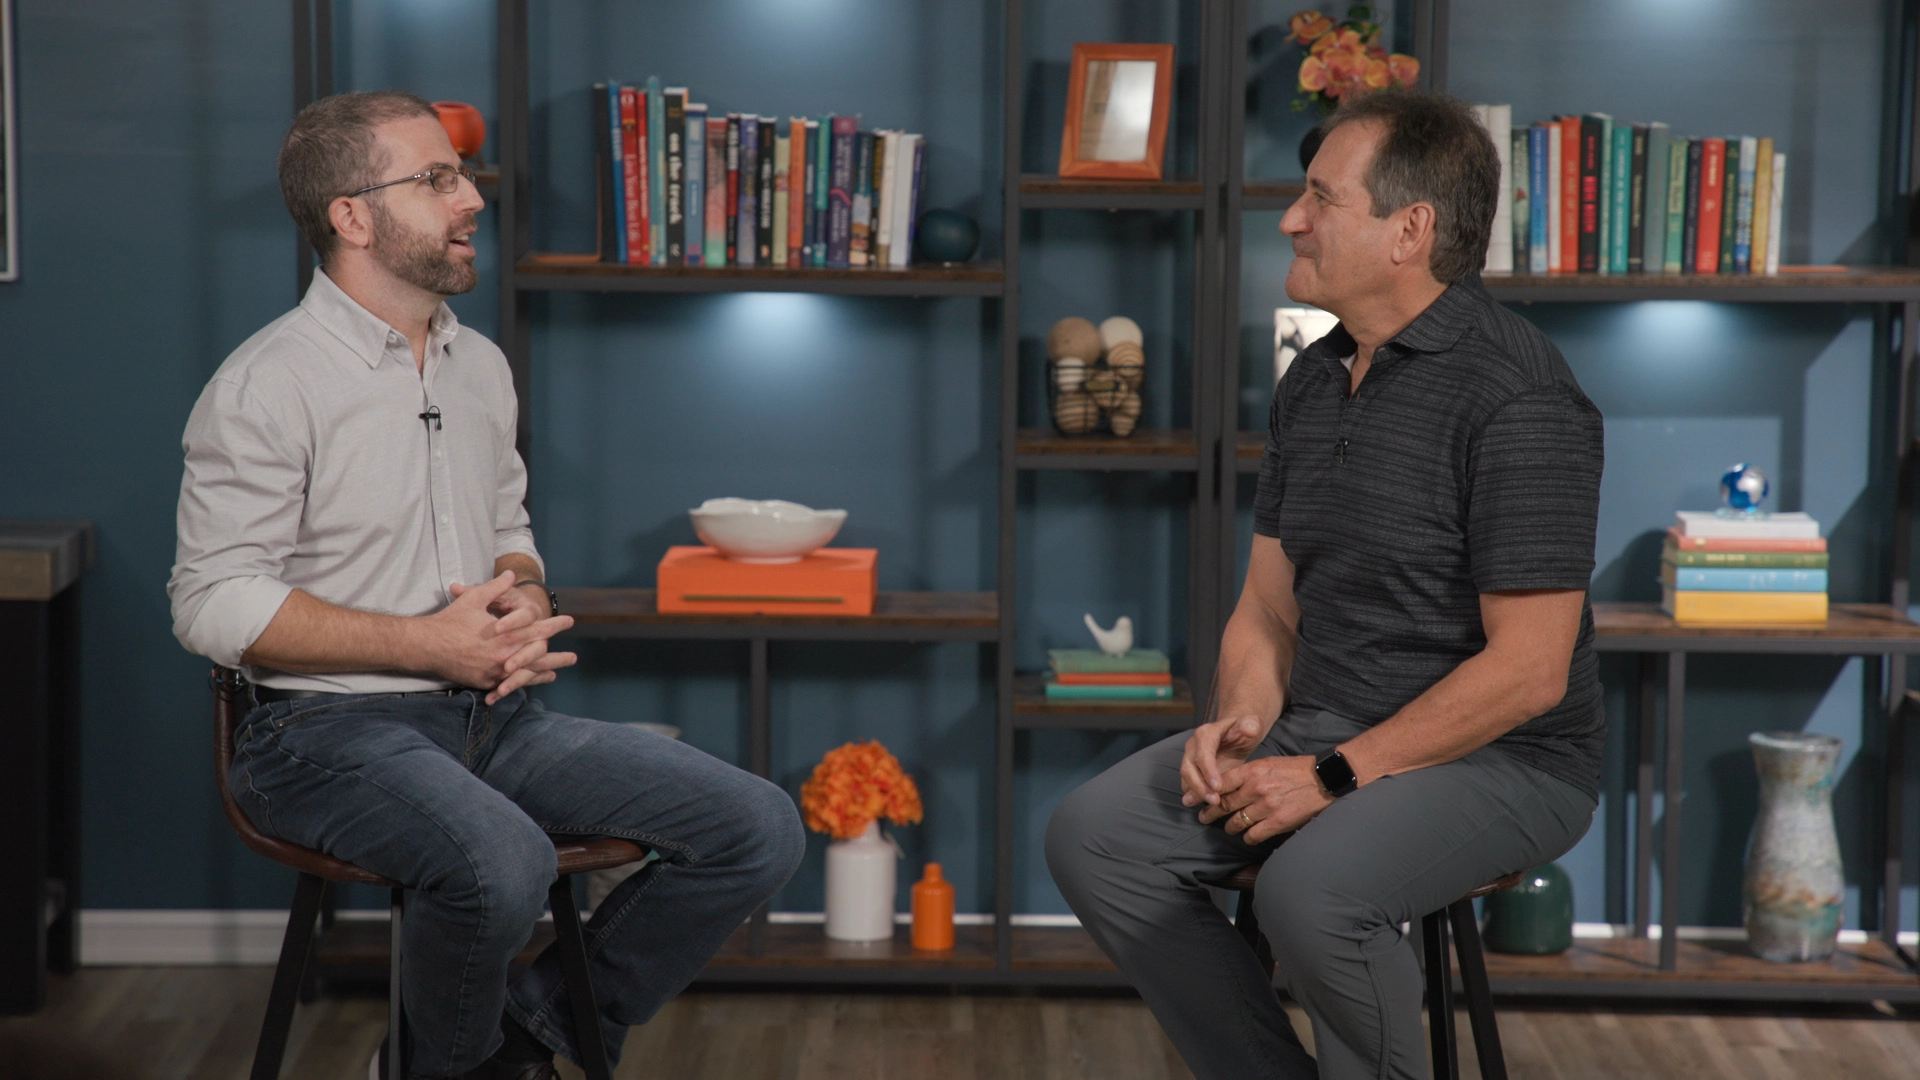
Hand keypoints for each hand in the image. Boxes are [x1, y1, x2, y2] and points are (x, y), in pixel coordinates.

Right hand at [425, 572, 577, 700]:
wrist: (426, 646)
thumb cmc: (450, 621)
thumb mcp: (474, 599)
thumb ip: (496, 587)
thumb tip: (512, 574)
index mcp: (505, 636)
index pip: (537, 630)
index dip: (554, 626)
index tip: (569, 621)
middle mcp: (504, 656)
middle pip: (537, 657)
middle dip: (557, 657)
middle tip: (574, 658)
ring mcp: (494, 672)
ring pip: (525, 674)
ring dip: (544, 672)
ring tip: (558, 672)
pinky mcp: (484, 681)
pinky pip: (508, 684)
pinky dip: (523, 682)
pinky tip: (528, 682)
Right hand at [1180, 713, 1270, 810]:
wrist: (1235, 733)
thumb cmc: (1243, 730)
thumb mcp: (1250, 723)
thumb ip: (1250, 724)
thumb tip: (1249, 728)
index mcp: (1206, 733)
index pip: (1203, 753)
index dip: (1208, 771)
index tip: (1218, 787)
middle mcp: (1193, 746)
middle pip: (1189, 768)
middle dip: (1200, 787)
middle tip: (1215, 801)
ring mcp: (1190, 758)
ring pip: (1186, 779)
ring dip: (1197, 794)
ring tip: (1212, 806)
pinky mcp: (1193, 771)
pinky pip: (1190, 785)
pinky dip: (1197, 796)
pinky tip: (1208, 806)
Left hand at [1203, 755, 1332, 844]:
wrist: (1323, 779)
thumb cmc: (1296, 770)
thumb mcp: (1268, 763)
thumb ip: (1248, 774)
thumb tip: (1228, 785)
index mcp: (1253, 771)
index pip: (1221, 783)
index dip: (1206, 794)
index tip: (1198, 800)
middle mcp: (1256, 788)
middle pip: (1224, 804)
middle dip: (1211, 813)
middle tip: (1204, 817)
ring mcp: (1266, 806)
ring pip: (1236, 822)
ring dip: (1230, 827)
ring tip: (1228, 828)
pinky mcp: (1277, 822)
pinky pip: (1253, 835)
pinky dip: (1248, 838)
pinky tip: (1248, 837)